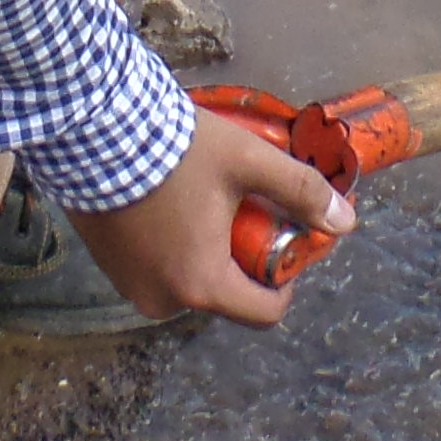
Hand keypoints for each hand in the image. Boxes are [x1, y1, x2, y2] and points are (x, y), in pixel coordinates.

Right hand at [69, 107, 353, 327]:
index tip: (284, 240)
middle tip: (240, 207)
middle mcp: (164, 300)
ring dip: (202, 250)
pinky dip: (168, 245)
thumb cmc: (175, 150)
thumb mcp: (248, 161)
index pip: (265, 312)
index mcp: (202, 285)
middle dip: (240, 257)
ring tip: (200, 199)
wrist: (94, 129)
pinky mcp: (108, 266)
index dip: (287, 279)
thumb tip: (346, 220)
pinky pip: (155, 268)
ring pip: (189, 279)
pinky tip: (167, 201)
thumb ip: (300, 191)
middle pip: (225, 292)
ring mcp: (130, 286)